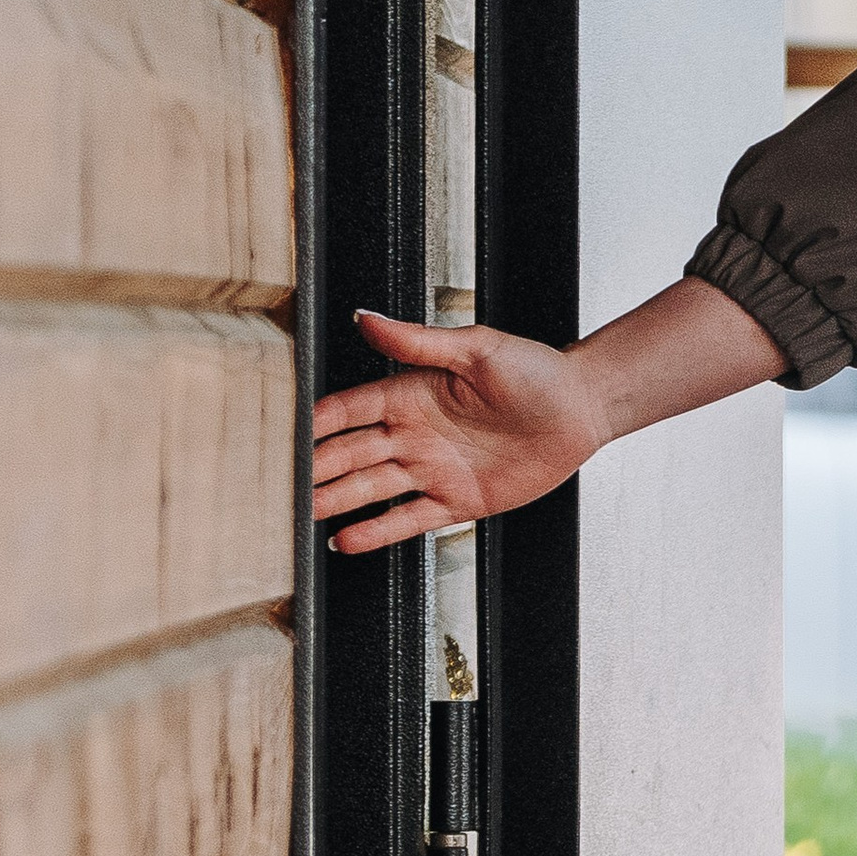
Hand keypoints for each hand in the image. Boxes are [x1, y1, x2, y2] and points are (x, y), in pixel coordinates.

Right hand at [311, 279, 784, 553]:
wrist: (582, 410)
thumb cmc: (537, 372)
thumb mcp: (477, 348)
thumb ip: (418, 341)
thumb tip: (366, 316)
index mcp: (412, 393)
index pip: (350, 410)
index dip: (316, 423)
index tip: (281, 433)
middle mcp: (415, 434)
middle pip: (350, 454)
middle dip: (313, 468)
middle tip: (274, 484)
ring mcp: (433, 469)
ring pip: (370, 489)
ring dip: (334, 502)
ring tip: (298, 515)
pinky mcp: (457, 500)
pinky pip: (408, 518)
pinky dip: (375, 531)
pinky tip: (344, 540)